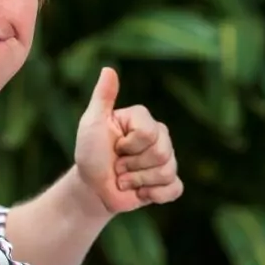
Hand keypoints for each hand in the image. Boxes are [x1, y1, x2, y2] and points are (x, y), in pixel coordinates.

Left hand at [74, 67, 183, 213]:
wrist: (92, 188)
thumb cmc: (90, 153)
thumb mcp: (92, 124)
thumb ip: (102, 97)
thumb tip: (108, 69)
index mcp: (143, 120)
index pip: (149, 133)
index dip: (128, 146)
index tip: (114, 147)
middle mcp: (159, 136)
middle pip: (161, 152)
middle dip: (132, 166)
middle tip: (118, 166)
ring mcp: (166, 160)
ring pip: (167, 171)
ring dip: (138, 181)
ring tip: (125, 179)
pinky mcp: (168, 183)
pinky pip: (175, 188)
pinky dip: (154, 195)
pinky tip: (141, 193)